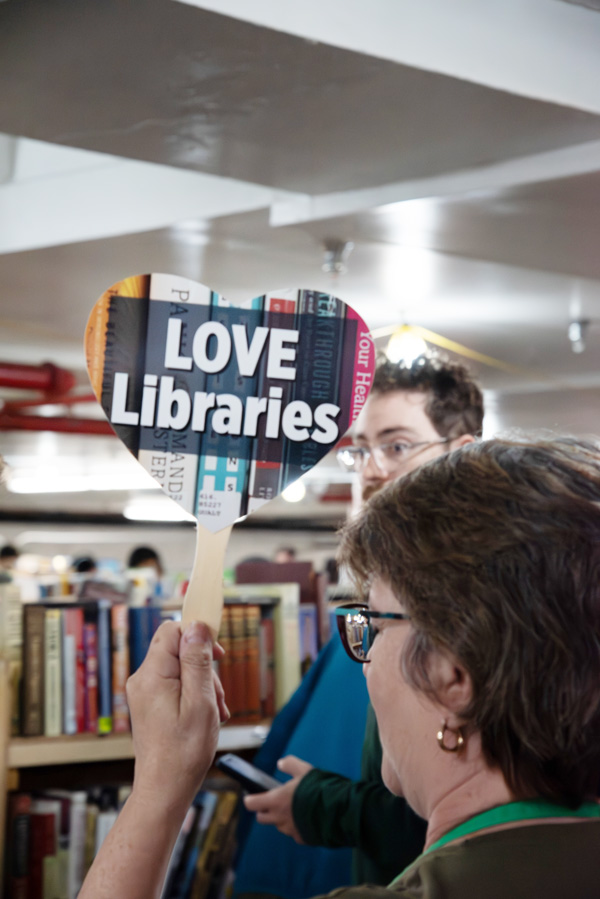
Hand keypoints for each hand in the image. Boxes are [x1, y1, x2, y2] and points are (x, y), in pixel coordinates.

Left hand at [126, 620, 228, 811]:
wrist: (165, 789)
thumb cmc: (184, 751)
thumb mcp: (200, 700)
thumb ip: (197, 660)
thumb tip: (197, 626)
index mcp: (152, 675)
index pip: (172, 630)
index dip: (197, 634)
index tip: (218, 652)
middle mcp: (142, 680)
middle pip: (178, 649)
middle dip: (204, 666)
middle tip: (218, 696)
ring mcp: (143, 692)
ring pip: (179, 668)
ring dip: (202, 683)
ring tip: (214, 711)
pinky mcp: (149, 704)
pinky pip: (174, 685)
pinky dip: (192, 694)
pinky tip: (204, 716)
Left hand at [244, 755, 312, 842]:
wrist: (337, 811)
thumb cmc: (319, 788)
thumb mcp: (304, 769)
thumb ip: (290, 764)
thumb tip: (281, 763)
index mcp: (277, 800)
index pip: (252, 804)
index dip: (250, 799)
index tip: (251, 796)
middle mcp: (280, 818)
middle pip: (262, 818)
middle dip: (264, 810)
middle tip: (272, 802)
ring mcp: (290, 830)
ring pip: (279, 825)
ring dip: (282, 818)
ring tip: (295, 808)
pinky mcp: (302, 839)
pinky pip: (294, 832)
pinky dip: (297, 826)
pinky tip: (307, 818)